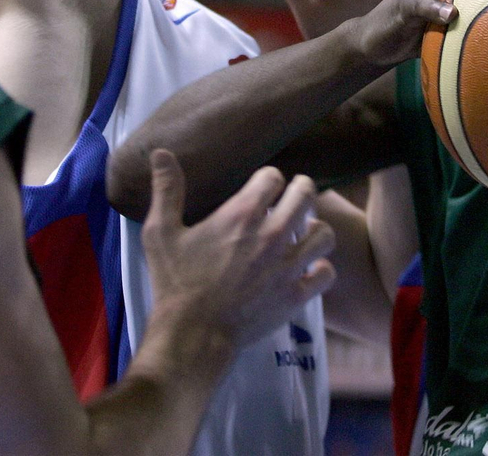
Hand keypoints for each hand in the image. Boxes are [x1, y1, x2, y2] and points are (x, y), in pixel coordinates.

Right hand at [142, 150, 335, 347]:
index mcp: (242, 214)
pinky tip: (308, 269)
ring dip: (315, 229)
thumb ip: (166, 190)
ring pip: (324, 233)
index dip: (268, 179)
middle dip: (301, 191)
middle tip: (294, 197)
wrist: (193, 334)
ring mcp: (287, 267)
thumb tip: (162, 153)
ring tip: (303, 233)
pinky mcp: (295, 295)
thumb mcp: (161, 233)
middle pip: (306, 194)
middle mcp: (272, 235)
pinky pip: (326, 274)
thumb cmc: (175, 283)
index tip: (263, 187)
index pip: (273, 176)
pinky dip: (320, 269)